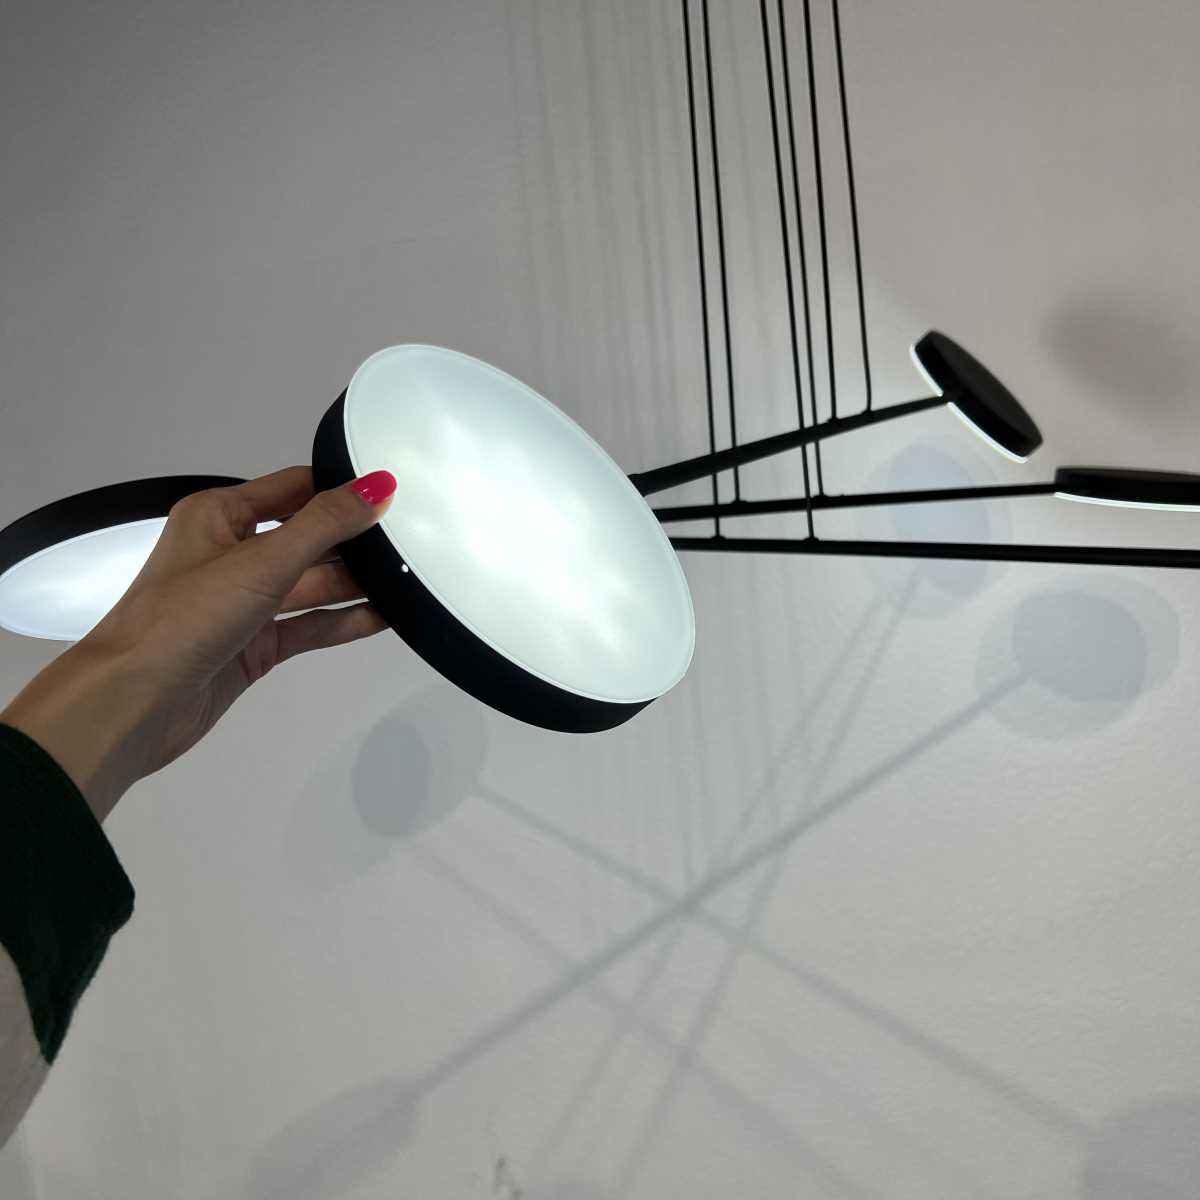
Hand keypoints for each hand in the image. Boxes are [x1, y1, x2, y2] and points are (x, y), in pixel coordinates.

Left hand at [0, 466, 396, 820]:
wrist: (133, 704)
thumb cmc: (182, 620)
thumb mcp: (261, 562)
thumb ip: (325, 524)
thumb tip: (378, 487)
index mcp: (218, 516)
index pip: (294, 488)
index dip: (341, 489)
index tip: (393, 492)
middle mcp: (231, 554)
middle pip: (309, 537)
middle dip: (355, 542)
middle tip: (412, 542)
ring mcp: (244, 602)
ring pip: (312, 584)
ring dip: (356, 585)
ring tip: (409, 580)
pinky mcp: (255, 645)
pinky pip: (309, 625)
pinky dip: (344, 621)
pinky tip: (385, 617)